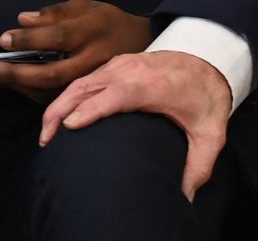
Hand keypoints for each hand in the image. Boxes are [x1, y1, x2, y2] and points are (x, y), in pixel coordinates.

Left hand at [0, 0, 152, 100]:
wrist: (141, 46)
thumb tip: (22, 20)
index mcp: (93, 30)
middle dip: (17, 73)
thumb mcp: (85, 7)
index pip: (58, 37)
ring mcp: (92, 82)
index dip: (30, 39)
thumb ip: (54, 13)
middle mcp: (93, 58)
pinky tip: (15, 85)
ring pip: (54, 92)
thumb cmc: (107, 23)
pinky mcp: (90, 95)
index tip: (4, 40)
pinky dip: (32, 94)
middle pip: (53, 72)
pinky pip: (58, 99)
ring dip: (20, 87)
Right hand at [40, 50, 231, 199]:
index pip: (118, 94)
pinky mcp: (116, 64)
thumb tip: (184, 199)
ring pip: (82, 81)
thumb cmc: (207, 97)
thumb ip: (198, 168)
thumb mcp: (211, 134)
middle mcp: (134, 71)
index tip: (71, 126)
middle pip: (88, 86)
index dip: (93, 108)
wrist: (211, 59)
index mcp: (155, 86)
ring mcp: (122, 64)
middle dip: (61, 110)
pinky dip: (69, 96)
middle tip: (46, 140)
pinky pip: (86, 78)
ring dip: (59, 104)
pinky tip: (61, 116)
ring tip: (47, 133)